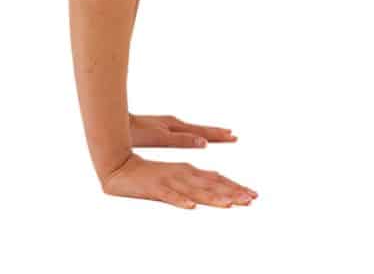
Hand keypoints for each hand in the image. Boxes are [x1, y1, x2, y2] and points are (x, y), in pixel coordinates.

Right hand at [101, 153, 256, 208]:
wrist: (121, 167)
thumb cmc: (150, 174)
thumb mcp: (177, 174)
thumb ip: (196, 180)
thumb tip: (217, 185)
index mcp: (189, 170)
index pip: (217, 179)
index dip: (235, 186)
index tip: (252, 195)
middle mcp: (183, 173)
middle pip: (211, 184)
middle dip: (232, 192)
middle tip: (251, 200)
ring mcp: (170, 180)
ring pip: (194, 190)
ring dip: (212, 197)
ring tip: (229, 204)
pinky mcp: (155, 187)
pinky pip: (170, 196)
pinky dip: (180, 200)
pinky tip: (191, 206)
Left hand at [129, 113, 236, 147]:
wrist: (114, 121)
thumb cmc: (134, 132)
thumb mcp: (160, 138)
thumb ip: (181, 139)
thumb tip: (204, 141)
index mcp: (174, 127)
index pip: (202, 132)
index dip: (217, 136)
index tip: (233, 136)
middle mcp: (172, 124)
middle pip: (200, 128)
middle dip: (216, 133)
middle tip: (234, 135)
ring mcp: (166, 124)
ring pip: (192, 128)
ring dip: (207, 132)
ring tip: (221, 134)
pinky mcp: (159, 127)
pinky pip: (183, 130)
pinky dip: (194, 133)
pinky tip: (195, 136)